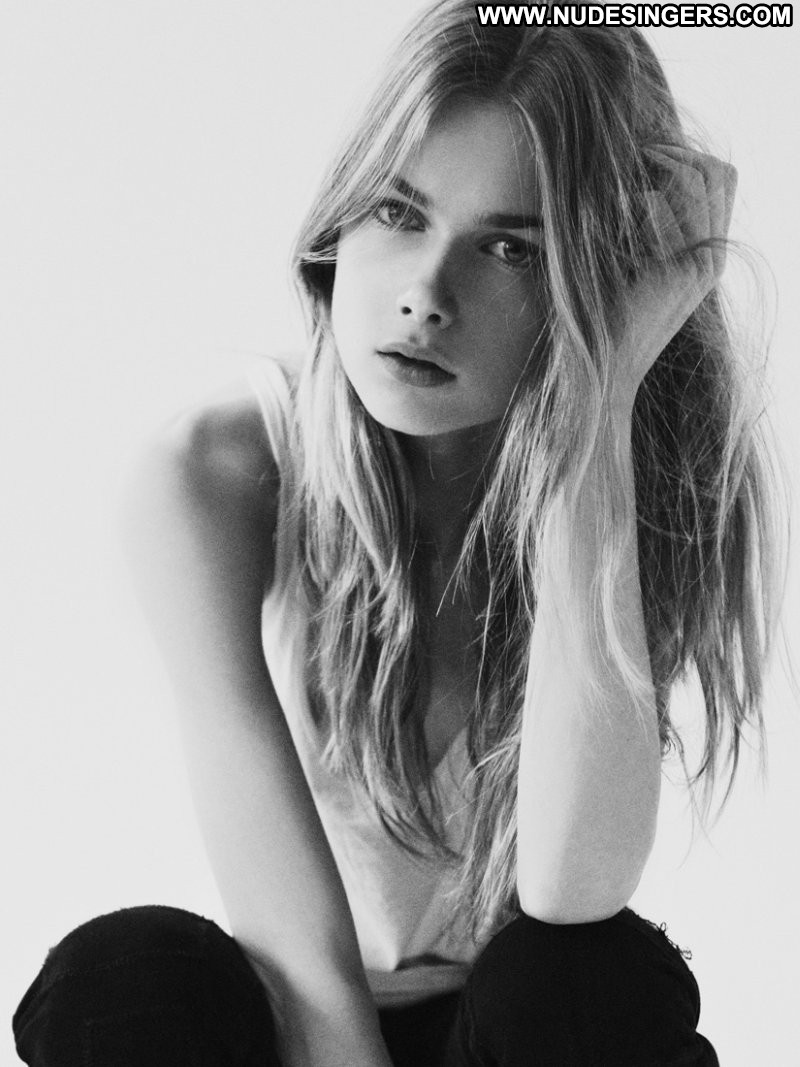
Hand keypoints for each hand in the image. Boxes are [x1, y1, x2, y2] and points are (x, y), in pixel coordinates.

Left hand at [610, 147, 736, 416]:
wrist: (606, 365)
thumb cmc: (604, 315)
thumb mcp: (628, 262)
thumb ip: (644, 226)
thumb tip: (636, 182)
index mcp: (704, 254)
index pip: (721, 182)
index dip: (688, 157)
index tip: (649, 156)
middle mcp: (712, 257)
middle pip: (720, 174)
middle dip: (678, 153)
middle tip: (640, 156)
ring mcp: (704, 264)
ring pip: (700, 181)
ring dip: (661, 166)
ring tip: (627, 180)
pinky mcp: (686, 270)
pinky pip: (672, 206)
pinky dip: (644, 195)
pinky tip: (622, 208)